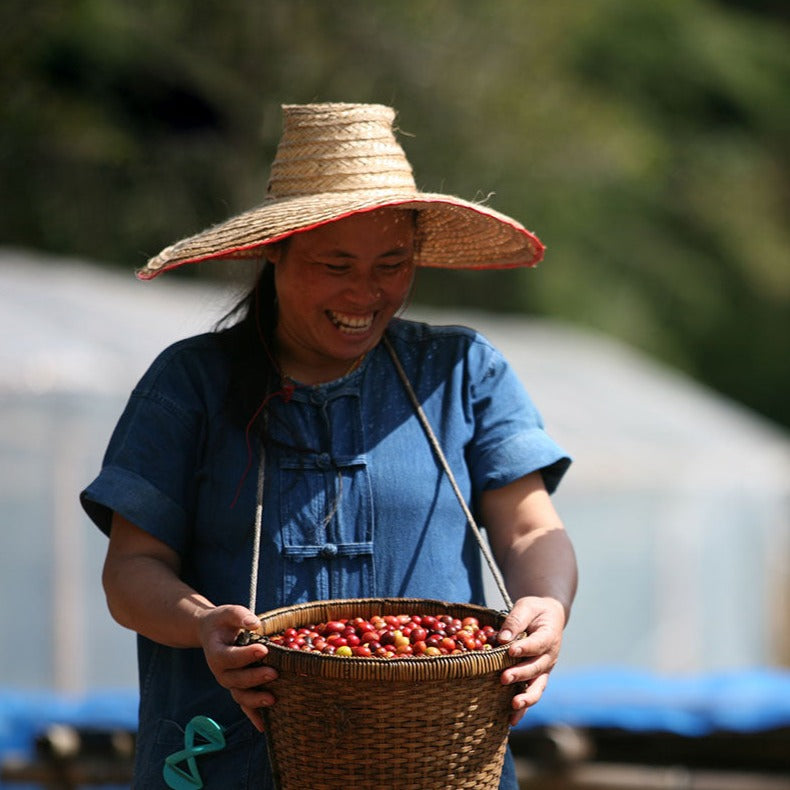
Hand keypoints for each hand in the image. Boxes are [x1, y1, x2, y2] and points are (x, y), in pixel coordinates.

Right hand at [198, 605, 277, 731]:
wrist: (211, 633)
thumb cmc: (223, 622)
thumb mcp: (228, 613)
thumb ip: (240, 616)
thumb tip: (255, 624)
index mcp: (216, 653)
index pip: (230, 657)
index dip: (246, 655)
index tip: (264, 649)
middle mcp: (220, 672)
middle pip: (236, 680)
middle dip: (255, 678)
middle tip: (275, 673)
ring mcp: (229, 682)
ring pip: (240, 696)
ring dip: (255, 700)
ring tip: (273, 699)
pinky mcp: (237, 688)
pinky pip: (244, 705)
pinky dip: (253, 716)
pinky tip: (264, 726)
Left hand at [498, 596, 565, 725]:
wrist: (549, 618)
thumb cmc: (534, 611)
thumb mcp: (526, 607)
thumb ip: (515, 620)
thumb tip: (502, 639)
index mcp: (549, 636)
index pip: (538, 643)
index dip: (526, 647)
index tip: (511, 650)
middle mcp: (550, 656)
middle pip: (536, 668)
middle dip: (520, 674)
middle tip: (503, 678)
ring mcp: (545, 670)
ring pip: (538, 687)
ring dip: (526, 698)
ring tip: (513, 705)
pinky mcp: (538, 678)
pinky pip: (532, 693)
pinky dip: (524, 707)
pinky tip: (511, 719)